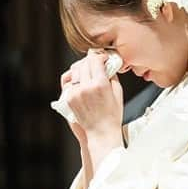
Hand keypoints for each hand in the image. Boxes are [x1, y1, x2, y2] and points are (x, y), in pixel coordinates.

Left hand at [62, 51, 124, 169]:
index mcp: (100, 84)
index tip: (103, 58)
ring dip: (82, 68)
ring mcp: (76, 93)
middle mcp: (86, 87)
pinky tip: (81, 81)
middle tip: (96, 64)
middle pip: (84, 63)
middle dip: (91, 61)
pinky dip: (76, 78)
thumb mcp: (118, 92)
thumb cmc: (112, 115)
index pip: (95, 60)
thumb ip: (112, 75)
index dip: (100, 56)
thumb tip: (108, 64)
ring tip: (89, 72)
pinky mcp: (69, 98)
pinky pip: (69, 81)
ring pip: (75, 70)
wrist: (101, 132)